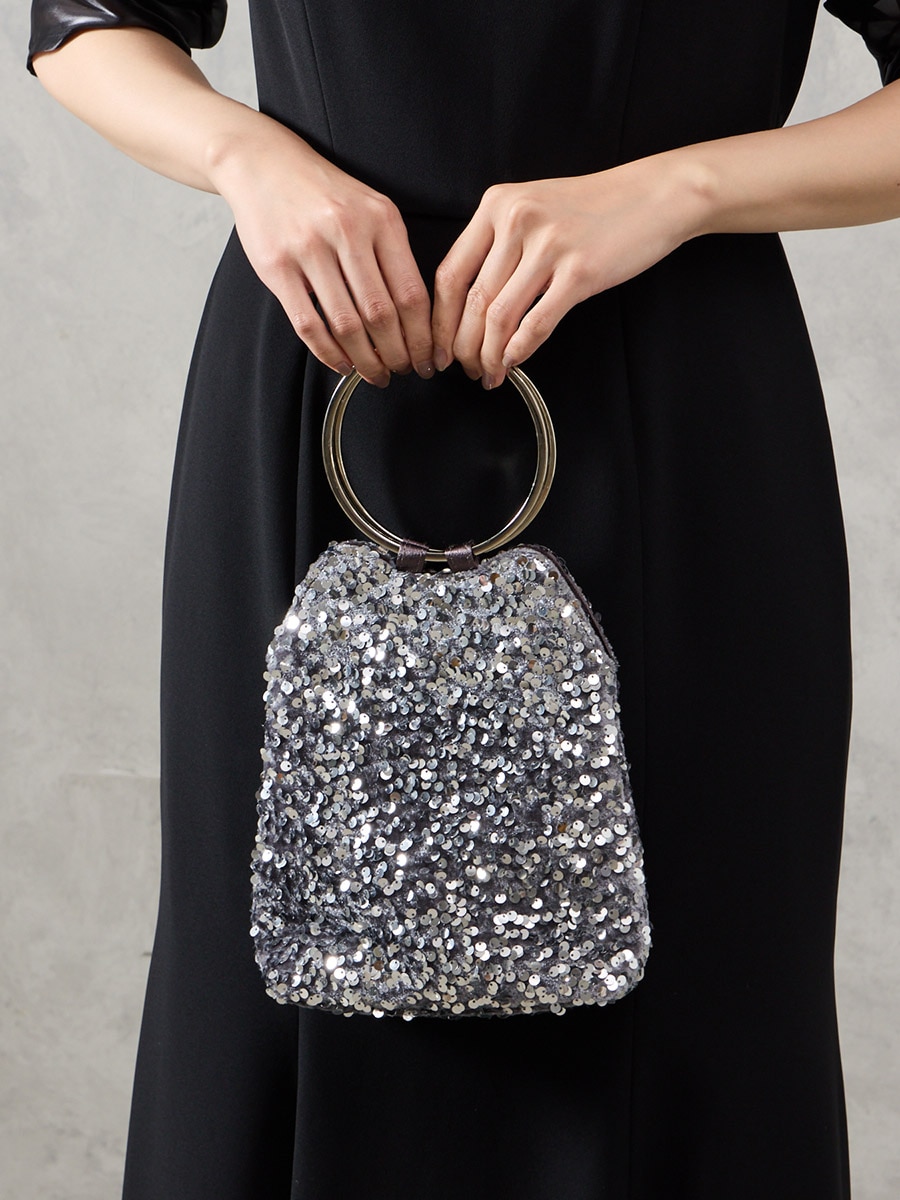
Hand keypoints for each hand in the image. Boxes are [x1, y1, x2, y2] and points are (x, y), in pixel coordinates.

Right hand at [212, 115, 434, 385]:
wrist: (264, 163)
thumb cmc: (325, 194)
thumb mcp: (372, 208)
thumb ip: (394, 255)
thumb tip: (417, 320)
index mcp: (381, 219)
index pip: (411, 293)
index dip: (422, 337)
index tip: (426, 359)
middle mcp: (347, 231)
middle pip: (382, 314)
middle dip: (397, 354)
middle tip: (403, 372)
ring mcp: (309, 249)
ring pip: (346, 324)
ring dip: (365, 360)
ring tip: (376, 374)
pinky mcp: (277, 266)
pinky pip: (309, 323)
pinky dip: (328, 352)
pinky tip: (341, 363)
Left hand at [431, 154, 709, 387]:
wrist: (654, 196)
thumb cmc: (595, 207)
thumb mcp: (534, 208)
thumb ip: (498, 244)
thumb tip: (468, 303)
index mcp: (496, 205)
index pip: (450, 273)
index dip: (440, 321)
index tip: (438, 347)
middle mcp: (516, 221)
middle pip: (471, 301)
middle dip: (463, 347)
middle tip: (465, 369)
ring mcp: (548, 246)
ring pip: (499, 316)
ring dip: (489, 355)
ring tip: (489, 372)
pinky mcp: (578, 272)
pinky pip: (536, 323)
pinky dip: (519, 350)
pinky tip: (514, 363)